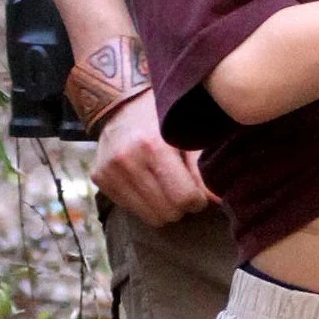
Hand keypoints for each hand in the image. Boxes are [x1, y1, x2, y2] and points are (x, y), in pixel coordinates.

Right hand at [94, 91, 211, 224]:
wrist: (122, 101)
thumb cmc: (164, 117)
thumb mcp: (190, 134)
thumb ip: (203, 169)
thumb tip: (219, 202)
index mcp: (154, 146)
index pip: (184, 198)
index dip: (197, 199)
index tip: (198, 190)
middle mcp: (127, 160)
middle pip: (168, 212)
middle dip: (181, 205)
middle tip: (183, 187)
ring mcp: (110, 171)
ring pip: (151, 217)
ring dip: (164, 207)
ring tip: (166, 186)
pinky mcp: (100, 178)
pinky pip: (132, 210)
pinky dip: (145, 202)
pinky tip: (147, 182)